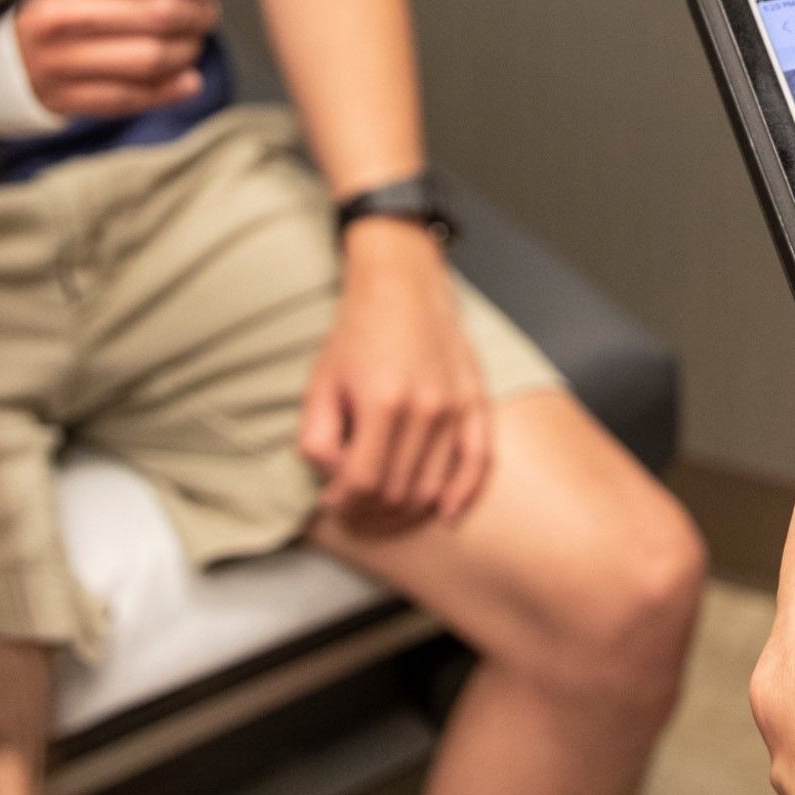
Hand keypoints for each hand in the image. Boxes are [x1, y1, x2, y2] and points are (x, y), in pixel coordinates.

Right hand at [13, 0, 228, 123]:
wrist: (8, 55)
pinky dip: (170, 89)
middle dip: (196, 10)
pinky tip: (189, 78)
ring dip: (187, 49)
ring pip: (150, 57)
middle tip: (208, 9)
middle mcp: (59, 14)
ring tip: (196, 39)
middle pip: (155, 11)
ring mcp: (62, 61)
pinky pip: (132, 97)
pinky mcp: (69, 99)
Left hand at [299, 221, 492, 526]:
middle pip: (399, 492)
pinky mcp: (476, 401)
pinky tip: (445, 513)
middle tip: (354, 512)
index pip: (363, 482)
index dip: (343, 503)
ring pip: (434, 488)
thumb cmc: (357, 331)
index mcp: (381, 402)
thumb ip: (317, 438)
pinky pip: (478, 463)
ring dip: (407, 512)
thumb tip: (332, 484)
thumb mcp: (320, 381)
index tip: (332, 503)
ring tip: (384, 512)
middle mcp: (425, 409)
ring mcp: (456, 407)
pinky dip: (463, 495)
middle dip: (370, 513)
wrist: (402, 281)